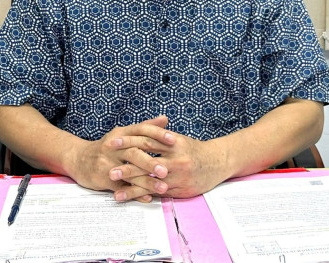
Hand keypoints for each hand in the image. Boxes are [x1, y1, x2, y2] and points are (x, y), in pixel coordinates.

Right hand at [65, 115, 174, 201]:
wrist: (78, 159)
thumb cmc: (107, 147)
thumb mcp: (123, 134)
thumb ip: (145, 127)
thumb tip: (165, 118)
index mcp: (121, 133)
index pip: (141, 130)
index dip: (158, 134)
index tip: (174, 141)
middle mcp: (113, 146)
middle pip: (134, 152)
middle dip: (151, 161)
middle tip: (167, 170)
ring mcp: (106, 163)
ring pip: (128, 172)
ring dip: (146, 181)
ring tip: (163, 188)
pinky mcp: (102, 178)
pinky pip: (120, 187)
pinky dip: (134, 193)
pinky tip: (147, 197)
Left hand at [108, 125, 230, 199]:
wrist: (219, 161)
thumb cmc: (195, 149)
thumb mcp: (178, 139)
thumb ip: (160, 136)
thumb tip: (139, 130)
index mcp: (173, 142)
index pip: (147, 140)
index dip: (129, 142)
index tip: (112, 142)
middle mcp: (176, 159)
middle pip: (147, 163)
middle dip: (127, 168)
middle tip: (109, 170)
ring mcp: (179, 176)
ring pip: (152, 183)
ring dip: (133, 188)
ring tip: (116, 192)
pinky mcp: (182, 190)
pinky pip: (160, 194)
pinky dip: (146, 196)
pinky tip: (134, 199)